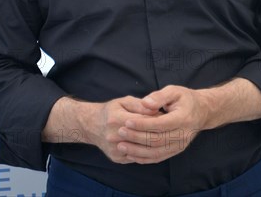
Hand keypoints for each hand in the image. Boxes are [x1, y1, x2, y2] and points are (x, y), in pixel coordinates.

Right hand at [43, 94, 162, 164]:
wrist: (92, 125)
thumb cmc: (111, 110)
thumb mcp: (124, 101)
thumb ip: (140, 105)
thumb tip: (156, 110)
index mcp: (117, 118)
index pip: (144, 121)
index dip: (158, 118)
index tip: (167, 116)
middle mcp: (115, 135)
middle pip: (144, 137)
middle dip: (158, 132)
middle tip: (168, 127)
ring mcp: (115, 149)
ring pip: (142, 150)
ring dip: (154, 144)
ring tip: (162, 136)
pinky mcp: (117, 158)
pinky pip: (137, 158)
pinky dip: (147, 152)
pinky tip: (153, 146)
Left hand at [116, 85, 207, 163]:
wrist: (202, 111)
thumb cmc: (185, 98)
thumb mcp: (174, 91)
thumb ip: (159, 96)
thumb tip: (144, 103)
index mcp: (183, 118)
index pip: (160, 124)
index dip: (142, 124)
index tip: (126, 121)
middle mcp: (183, 135)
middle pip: (157, 140)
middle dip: (136, 137)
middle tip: (120, 132)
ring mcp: (180, 145)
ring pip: (156, 152)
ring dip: (138, 151)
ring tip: (121, 146)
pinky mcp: (176, 150)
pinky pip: (159, 157)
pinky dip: (144, 158)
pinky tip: (132, 154)